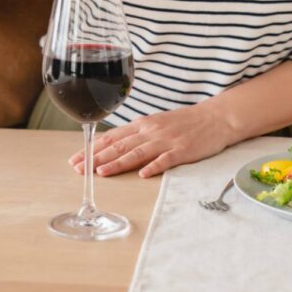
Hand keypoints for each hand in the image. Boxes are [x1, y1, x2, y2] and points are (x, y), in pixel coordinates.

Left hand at [68, 102, 229, 178]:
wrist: (215, 117)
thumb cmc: (184, 123)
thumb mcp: (156, 124)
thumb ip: (137, 134)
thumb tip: (114, 146)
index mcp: (143, 124)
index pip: (112, 137)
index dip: (92, 148)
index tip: (75, 159)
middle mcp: (151, 131)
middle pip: (120, 145)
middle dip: (97, 157)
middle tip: (78, 169)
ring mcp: (167, 140)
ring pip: (138, 152)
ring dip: (118, 163)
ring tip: (101, 172)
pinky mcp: (183, 150)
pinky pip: (166, 159)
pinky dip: (153, 166)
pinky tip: (143, 174)